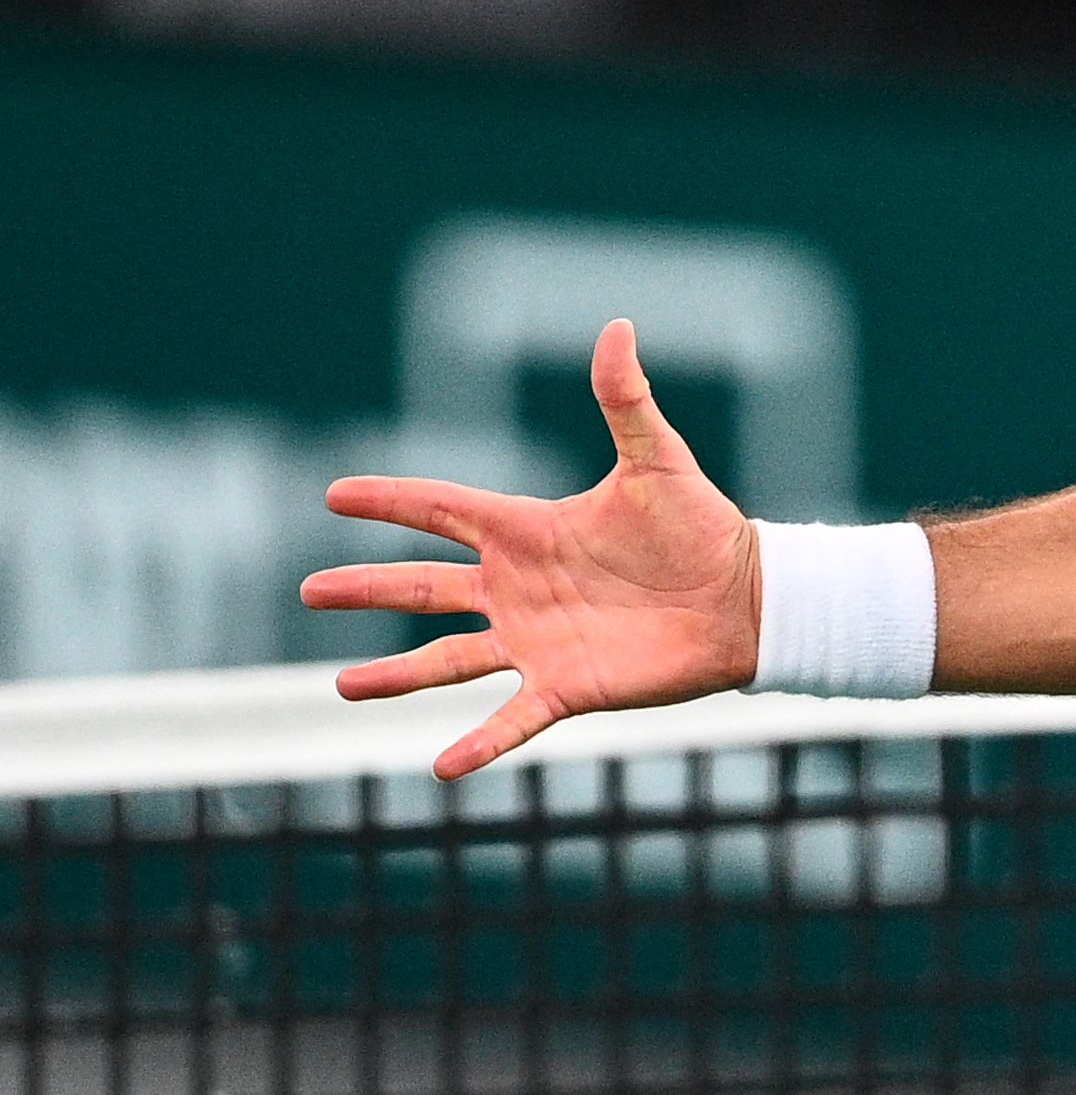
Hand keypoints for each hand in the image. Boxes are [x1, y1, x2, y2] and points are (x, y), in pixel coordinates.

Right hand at [302, 318, 759, 778]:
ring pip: (446, 659)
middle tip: (309, 589)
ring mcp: (536, 640)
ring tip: (342, 687)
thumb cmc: (701, 526)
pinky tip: (440, 767)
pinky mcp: (567, 686)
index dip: (390, 501)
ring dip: (395, 675)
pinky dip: (478, 742)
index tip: (334, 493)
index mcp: (530, 530)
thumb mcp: (657, 459)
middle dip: (367, 587)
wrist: (746, 597)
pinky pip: (510, 720)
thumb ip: (626, 400)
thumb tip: (618, 326)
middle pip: (425, 587)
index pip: (442, 510)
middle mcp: (520, 587)